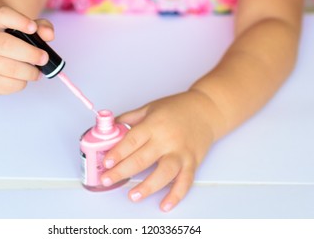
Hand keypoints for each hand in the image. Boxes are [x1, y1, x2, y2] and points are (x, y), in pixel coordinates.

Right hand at [0, 6, 54, 93]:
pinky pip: (6, 85)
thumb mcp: (26, 29)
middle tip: (44, 59)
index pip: (2, 15)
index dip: (19, 20)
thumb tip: (49, 35)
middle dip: (30, 54)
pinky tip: (23, 79)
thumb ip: (41, 28)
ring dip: (29, 72)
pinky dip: (20, 84)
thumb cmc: (12, 42)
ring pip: (8, 69)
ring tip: (36, 72)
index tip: (33, 28)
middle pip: (5, 45)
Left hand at [101, 90, 217, 211]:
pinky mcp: (193, 162)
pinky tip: (165, 204)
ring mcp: (181, 152)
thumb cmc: (178, 108)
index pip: (132, 140)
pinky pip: (185, 181)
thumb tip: (110, 127)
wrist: (207, 110)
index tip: (106, 162)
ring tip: (133, 195)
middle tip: (107, 180)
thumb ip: (130, 118)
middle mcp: (167, 140)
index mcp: (154, 125)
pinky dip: (176, 195)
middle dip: (122, 171)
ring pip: (164, 173)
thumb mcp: (151, 107)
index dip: (118, 152)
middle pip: (142, 159)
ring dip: (147, 186)